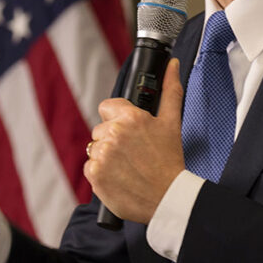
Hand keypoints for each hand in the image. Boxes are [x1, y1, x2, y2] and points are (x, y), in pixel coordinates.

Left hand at [85, 59, 185, 222]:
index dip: (117, 118)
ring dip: (106, 156)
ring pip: (95, 148)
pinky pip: (90, 167)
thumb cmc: (170, 161)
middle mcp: (113, 133)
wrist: (167, 198)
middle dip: (113, 139)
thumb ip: (170, 90)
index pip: (107, 107)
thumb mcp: (172, 123)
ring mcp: (102, 155)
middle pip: (101, 129)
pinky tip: (119, 177)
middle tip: (133, 153)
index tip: (129, 131)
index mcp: (130, 117)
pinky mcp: (94, 175)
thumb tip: (172, 65)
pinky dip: (101, 173)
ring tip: (127, 167)